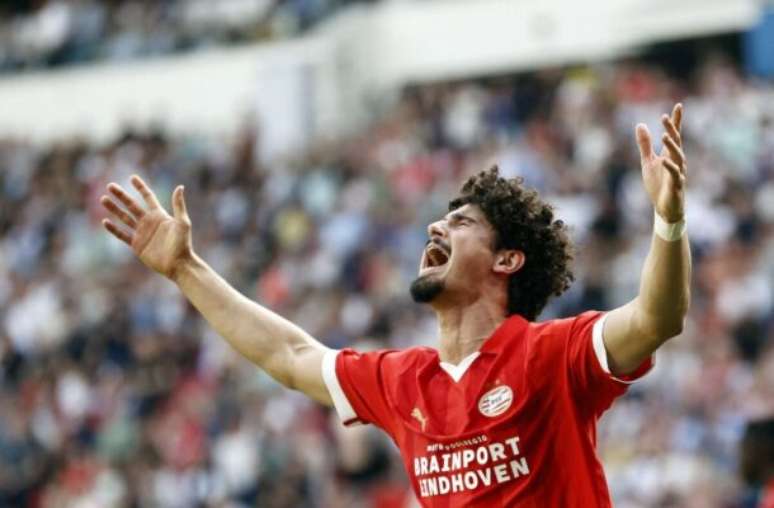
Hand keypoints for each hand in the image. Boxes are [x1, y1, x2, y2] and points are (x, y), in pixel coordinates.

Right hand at [101, 175, 192, 279]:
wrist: (178, 264)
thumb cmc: (183, 244)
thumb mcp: (182, 222)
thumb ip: (178, 205)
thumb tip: (180, 186)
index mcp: (160, 215)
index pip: (148, 197)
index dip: (140, 187)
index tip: (132, 177)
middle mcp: (149, 222)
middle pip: (132, 205)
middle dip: (121, 196)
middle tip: (110, 186)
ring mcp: (142, 233)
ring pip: (124, 218)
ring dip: (114, 209)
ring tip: (103, 199)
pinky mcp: (137, 245)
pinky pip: (123, 235)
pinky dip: (114, 229)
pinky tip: (105, 221)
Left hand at [636, 103, 686, 222]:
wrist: (664, 208)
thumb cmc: (658, 184)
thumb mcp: (648, 161)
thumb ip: (645, 144)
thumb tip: (640, 124)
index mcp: (670, 154)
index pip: (675, 134)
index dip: (676, 121)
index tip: (678, 106)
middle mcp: (677, 161)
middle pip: (676, 142)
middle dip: (671, 130)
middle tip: (664, 118)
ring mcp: (678, 173)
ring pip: (678, 157)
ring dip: (672, 146)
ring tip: (665, 135)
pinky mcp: (676, 185)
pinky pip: (675, 175)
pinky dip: (670, 167)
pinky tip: (664, 160)